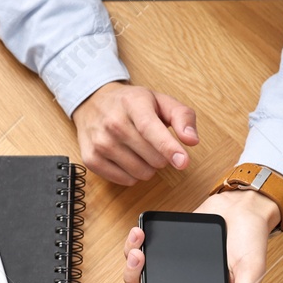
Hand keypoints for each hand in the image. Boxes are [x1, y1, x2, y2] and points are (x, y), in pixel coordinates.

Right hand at [72, 81, 198, 184]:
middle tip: (153, 142)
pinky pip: (126, 181)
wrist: (93, 103)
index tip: (182, 162)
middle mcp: (113, 123)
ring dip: (148, 166)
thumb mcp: (160, 101)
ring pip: (141, 173)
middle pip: (152, 157)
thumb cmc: (130, 104)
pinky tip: (127, 158)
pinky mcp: (91, 160)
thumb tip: (191, 140)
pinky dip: (132, 174)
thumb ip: (182, 117)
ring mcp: (100, 142)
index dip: (169, 148)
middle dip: (162, 156)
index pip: (151, 129)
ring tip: (139, 149)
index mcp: (133, 104)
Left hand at [120, 189, 277, 282]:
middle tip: (137, 270)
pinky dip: (133, 244)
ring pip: (140, 276)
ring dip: (132, 266)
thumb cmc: (250, 243)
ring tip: (137, 251)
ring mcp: (171, 270)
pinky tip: (138, 235)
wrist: (244, 208)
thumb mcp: (251, 275)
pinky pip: (141, 251)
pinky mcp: (165, 248)